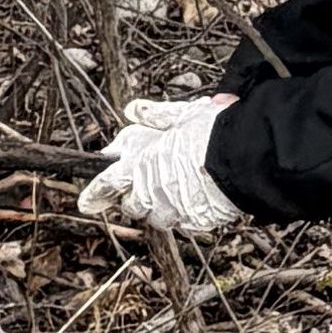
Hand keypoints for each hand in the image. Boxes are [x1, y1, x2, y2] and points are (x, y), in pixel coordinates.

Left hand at [75, 96, 242, 237]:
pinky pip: (184, 222)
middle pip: (133, 203)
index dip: (95, 193)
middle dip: (135, 196)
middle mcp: (154, 190)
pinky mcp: (197, 221)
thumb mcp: (182, 114)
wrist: (246, 155)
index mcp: (143, 163)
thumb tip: (132, 110)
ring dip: (160, 206)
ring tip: (176, 190)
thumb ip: (155, 116)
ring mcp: (175, 208)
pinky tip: (198, 198)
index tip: (86, 202)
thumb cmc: (213, 131)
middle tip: (145, 185)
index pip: (108, 182)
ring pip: (157, 216)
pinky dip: (186, 213)